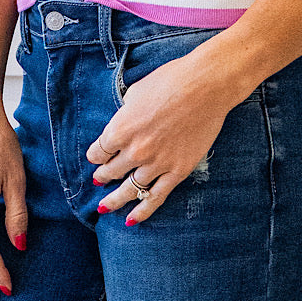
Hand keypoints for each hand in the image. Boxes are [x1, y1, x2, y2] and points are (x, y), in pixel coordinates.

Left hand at [86, 53, 229, 224]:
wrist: (206, 85)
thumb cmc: (171, 80)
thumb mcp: (136, 92)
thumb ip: (125, 113)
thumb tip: (123, 122)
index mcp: (120, 128)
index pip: (98, 152)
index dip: (95, 155)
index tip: (97, 157)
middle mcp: (135, 150)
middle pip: (110, 172)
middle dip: (102, 176)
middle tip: (99, 180)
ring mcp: (157, 163)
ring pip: (130, 190)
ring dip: (114, 199)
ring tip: (105, 206)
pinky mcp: (178, 171)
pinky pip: (155, 198)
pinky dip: (142, 211)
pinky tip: (130, 219)